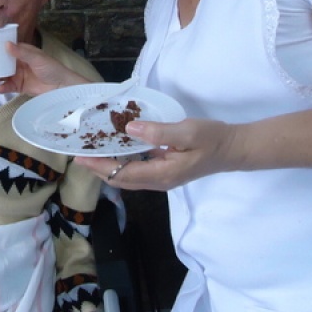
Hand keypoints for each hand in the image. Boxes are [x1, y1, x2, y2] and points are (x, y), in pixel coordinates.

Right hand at [0, 41, 89, 95]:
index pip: (3, 46)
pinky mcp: (19, 87)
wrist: (62, 86)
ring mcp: (17, 74)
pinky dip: (1, 87)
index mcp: (21, 51)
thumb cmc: (52, 68)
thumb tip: (6, 44)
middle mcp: (17, 62)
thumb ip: (21, 52)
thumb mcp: (37, 58)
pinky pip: (7, 86)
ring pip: (0, 74)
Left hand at [75, 118, 238, 190]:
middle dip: (98, 169)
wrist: (233, 148)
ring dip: (108, 168)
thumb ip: (158, 131)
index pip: (123, 173)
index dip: (100, 166)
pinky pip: (136, 171)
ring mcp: (161, 178)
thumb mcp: (187, 131)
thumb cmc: (213, 139)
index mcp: (162, 174)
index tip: (80, 157)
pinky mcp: (164, 172)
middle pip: (121, 180)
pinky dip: (121, 163)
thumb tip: (129, 129)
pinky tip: (114, 151)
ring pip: (127, 178)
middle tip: (78, 155)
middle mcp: (158, 181)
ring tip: (90, 153)